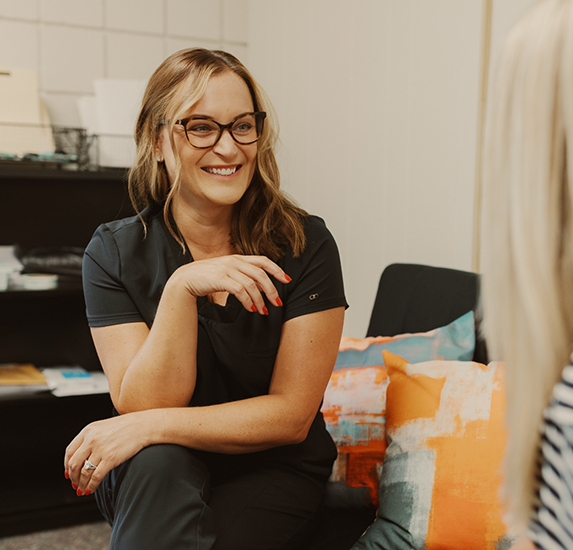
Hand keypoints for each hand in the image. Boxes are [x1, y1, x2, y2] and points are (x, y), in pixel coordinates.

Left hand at [64, 412, 151, 495]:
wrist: (143, 426)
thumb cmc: (127, 426)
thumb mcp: (104, 427)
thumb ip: (91, 438)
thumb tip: (82, 456)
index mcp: (88, 431)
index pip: (69, 451)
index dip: (67, 465)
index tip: (68, 472)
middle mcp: (91, 440)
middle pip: (74, 464)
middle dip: (73, 477)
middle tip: (75, 484)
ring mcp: (100, 450)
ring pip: (83, 473)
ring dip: (81, 484)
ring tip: (83, 489)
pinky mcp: (110, 459)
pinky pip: (95, 477)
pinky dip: (91, 486)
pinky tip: (91, 489)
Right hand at [172, 255, 290, 313]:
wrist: (185, 279)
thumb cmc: (207, 277)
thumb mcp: (227, 272)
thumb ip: (243, 276)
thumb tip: (261, 287)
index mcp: (238, 258)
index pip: (262, 260)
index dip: (276, 270)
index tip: (286, 280)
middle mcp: (234, 261)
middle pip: (260, 274)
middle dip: (272, 289)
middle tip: (277, 302)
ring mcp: (227, 269)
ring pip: (251, 284)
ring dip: (260, 300)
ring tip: (263, 311)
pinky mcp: (220, 279)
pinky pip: (240, 290)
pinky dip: (248, 301)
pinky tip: (250, 309)